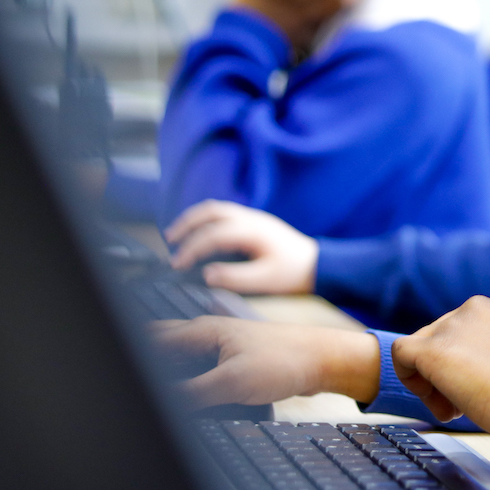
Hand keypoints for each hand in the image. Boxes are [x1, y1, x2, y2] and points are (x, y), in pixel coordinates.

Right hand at [151, 317, 379, 408]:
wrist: (324, 360)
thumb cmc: (287, 360)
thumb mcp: (232, 381)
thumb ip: (192, 393)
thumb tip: (161, 403)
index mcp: (201, 331)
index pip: (151, 341)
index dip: (131, 358)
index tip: (119, 378)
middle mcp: (207, 335)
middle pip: (162, 350)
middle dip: (146, 367)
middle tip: (135, 392)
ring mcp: (220, 349)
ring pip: (180, 364)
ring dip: (168, 379)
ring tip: (157, 399)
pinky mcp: (232, 364)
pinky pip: (199, 373)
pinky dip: (188, 386)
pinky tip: (188, 403)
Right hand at [165, 200, 317, 293]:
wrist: (319, 265)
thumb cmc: (294, 273)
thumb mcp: (265, 281)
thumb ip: (235, 278)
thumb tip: (206, 274)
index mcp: (252, 231)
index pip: (213, 235)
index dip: (191, 249)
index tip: (177, 264)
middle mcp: (252, 218)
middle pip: (210, 211)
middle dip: (186, 224)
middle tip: (170, 241)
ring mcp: (254, 217)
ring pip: (216, 208)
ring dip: (194, 219)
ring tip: (177, 235)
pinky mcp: (256, 222)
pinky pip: (225, 213)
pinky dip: (206, 220)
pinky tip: (200, 233)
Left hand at [391, 297, 489, 432]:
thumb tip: (481, 371)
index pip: (467, 330)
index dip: (469, 361)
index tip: (481, 386)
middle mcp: (477, 308)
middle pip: (443, 337)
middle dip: (450, 372)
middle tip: (465, 403)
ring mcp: (453, 324)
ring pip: (423, 347)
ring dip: (433, 380)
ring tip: (454, 409)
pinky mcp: (433, 348)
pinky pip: (401, 354)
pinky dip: (409, 377)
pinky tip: (433, 400)